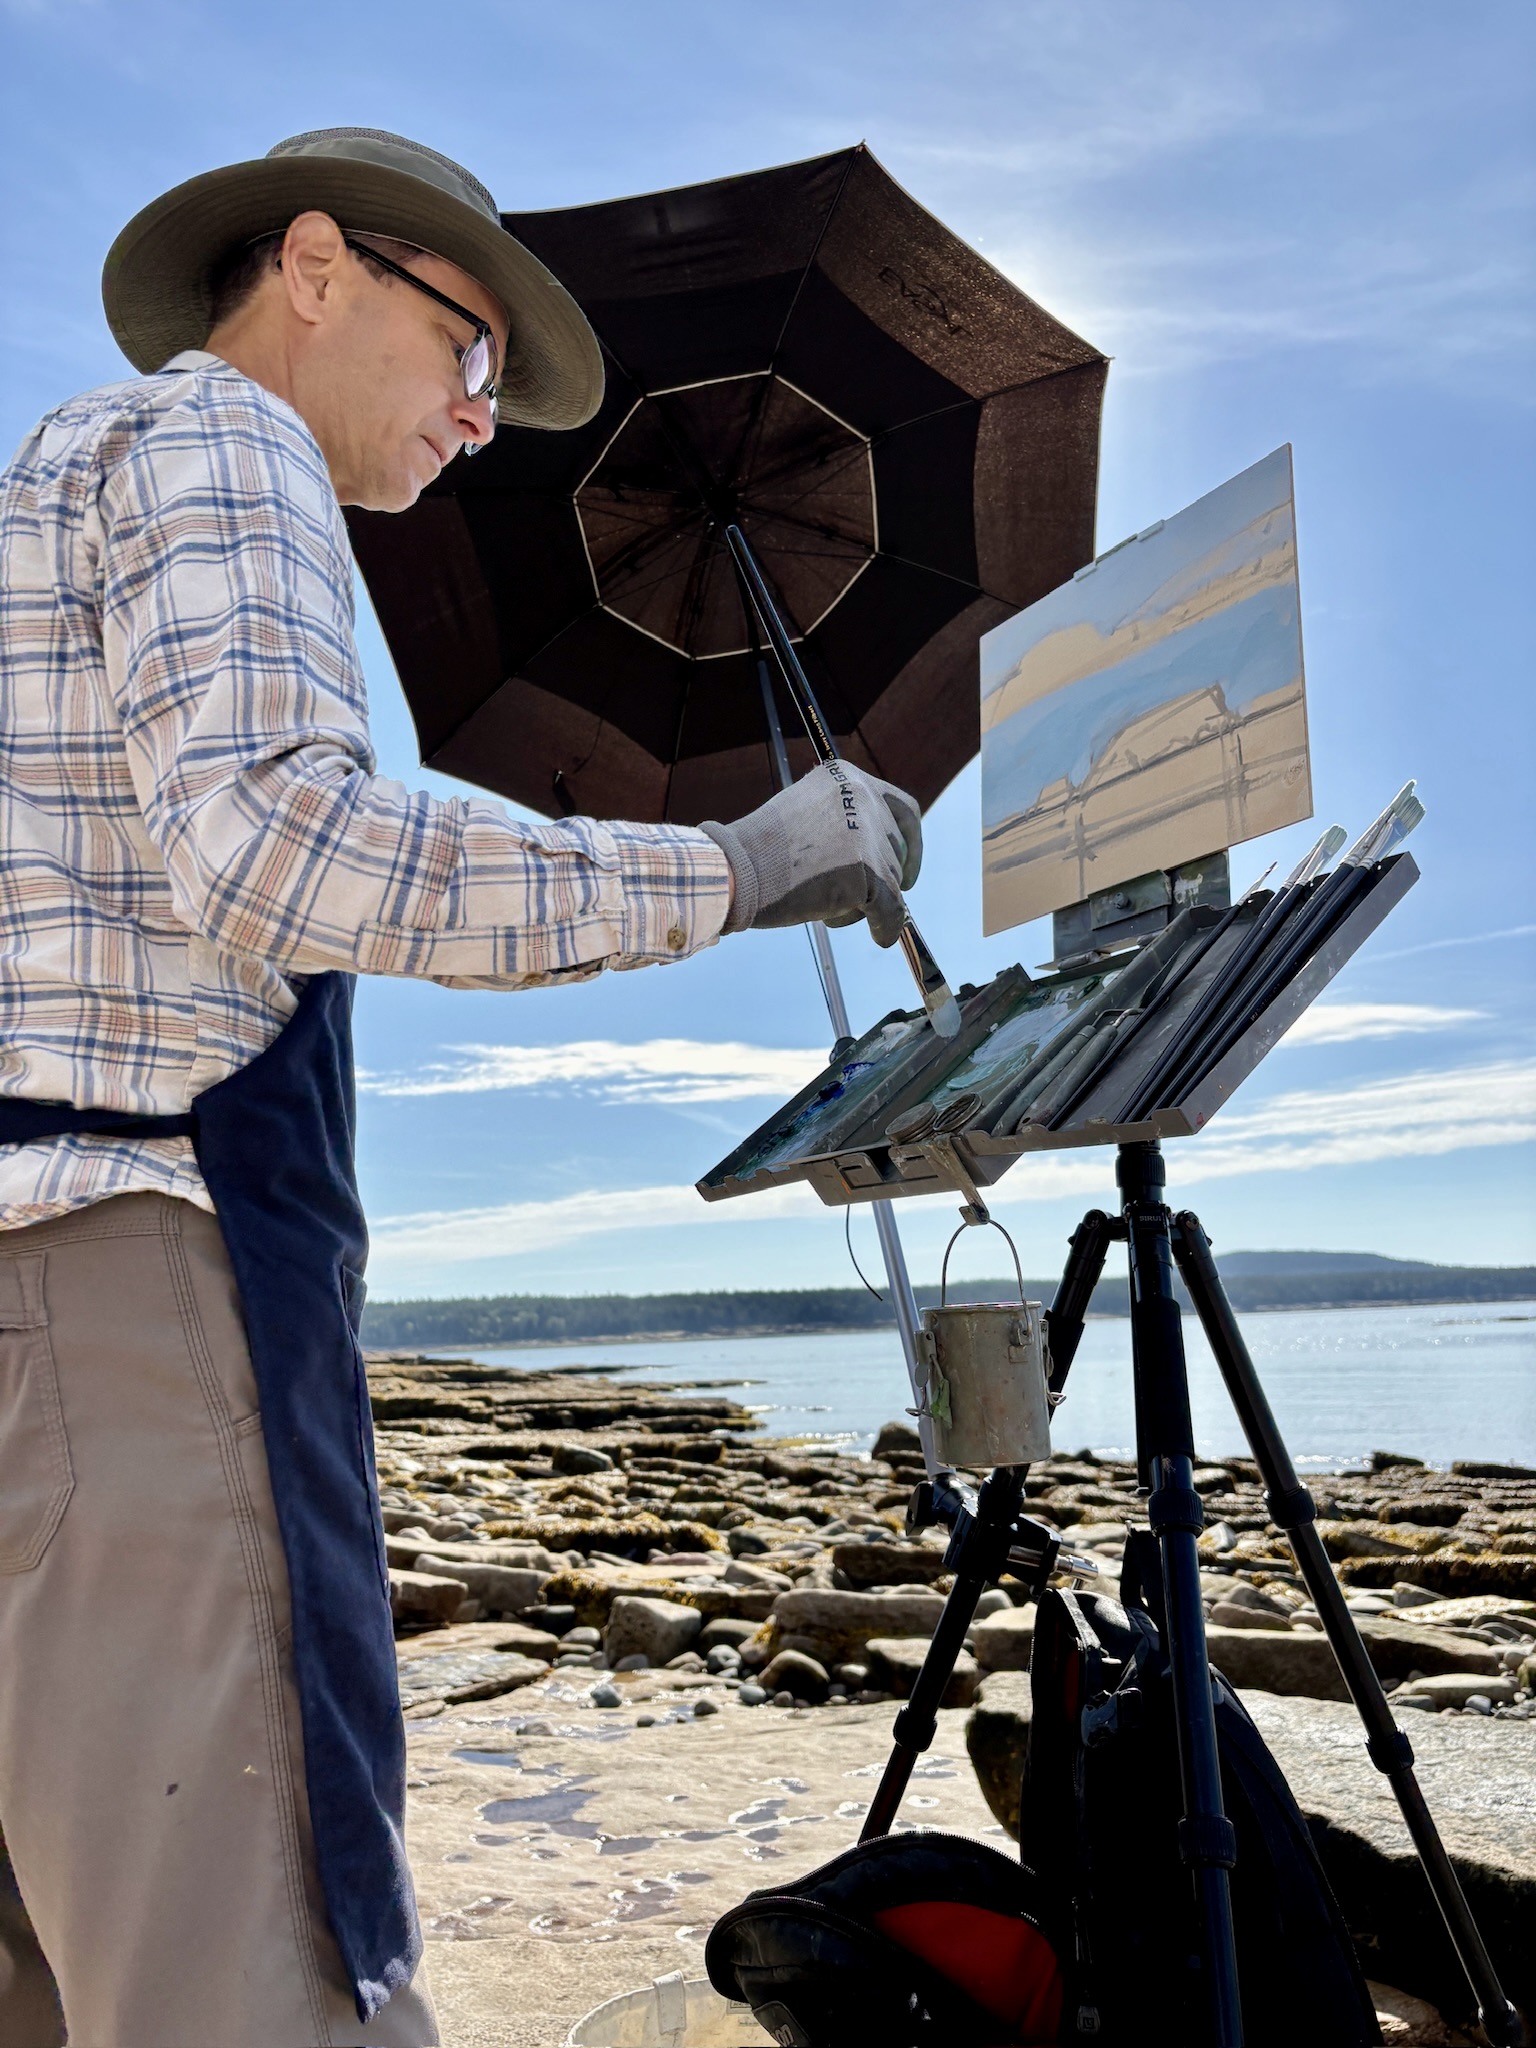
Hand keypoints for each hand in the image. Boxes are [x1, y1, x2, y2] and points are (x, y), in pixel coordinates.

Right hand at [701, 760, 922, 947]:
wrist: (737, 870)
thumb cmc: (762, 852)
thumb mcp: (808, 818)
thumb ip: (844, 826)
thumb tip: (879, 860)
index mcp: (847, 779)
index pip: (903, 809)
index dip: (912, 843)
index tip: (907, 869)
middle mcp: (863, 798)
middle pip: (896, 850)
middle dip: (882, 879)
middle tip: (864, 901)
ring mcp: (868, 834)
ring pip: (891, 882)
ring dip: (866, 902)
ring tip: (827, 909)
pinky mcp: (868, 871)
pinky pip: (892, 908)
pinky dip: (886, 926)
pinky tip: (879, 936)